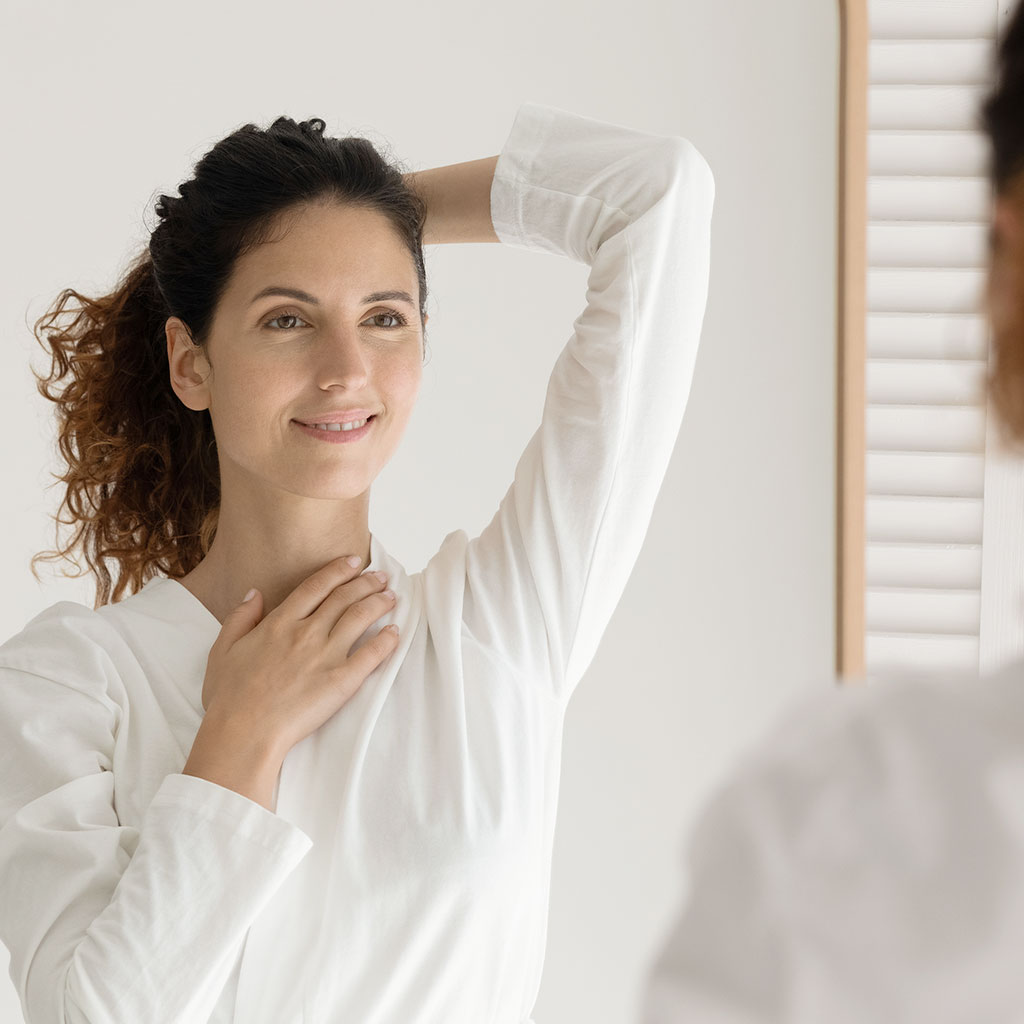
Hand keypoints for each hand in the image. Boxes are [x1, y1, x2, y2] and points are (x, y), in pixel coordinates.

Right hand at [199, 555, 398, 755]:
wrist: (244, 732)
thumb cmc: (230, 697)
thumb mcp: (222, 650)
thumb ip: (240, 617)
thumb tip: (255, 593)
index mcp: (279, 624)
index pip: (316, 587)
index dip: (338, 571)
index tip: (354, 562)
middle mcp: (306, 633)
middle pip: (344, 598)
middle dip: (366, 583)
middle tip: (381, 577)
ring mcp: (326, 656)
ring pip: (360, 617)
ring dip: (379, 603)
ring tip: (392, 597)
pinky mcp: (342, 681)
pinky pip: (371, 654)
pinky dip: (386, 641)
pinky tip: (395, 631)